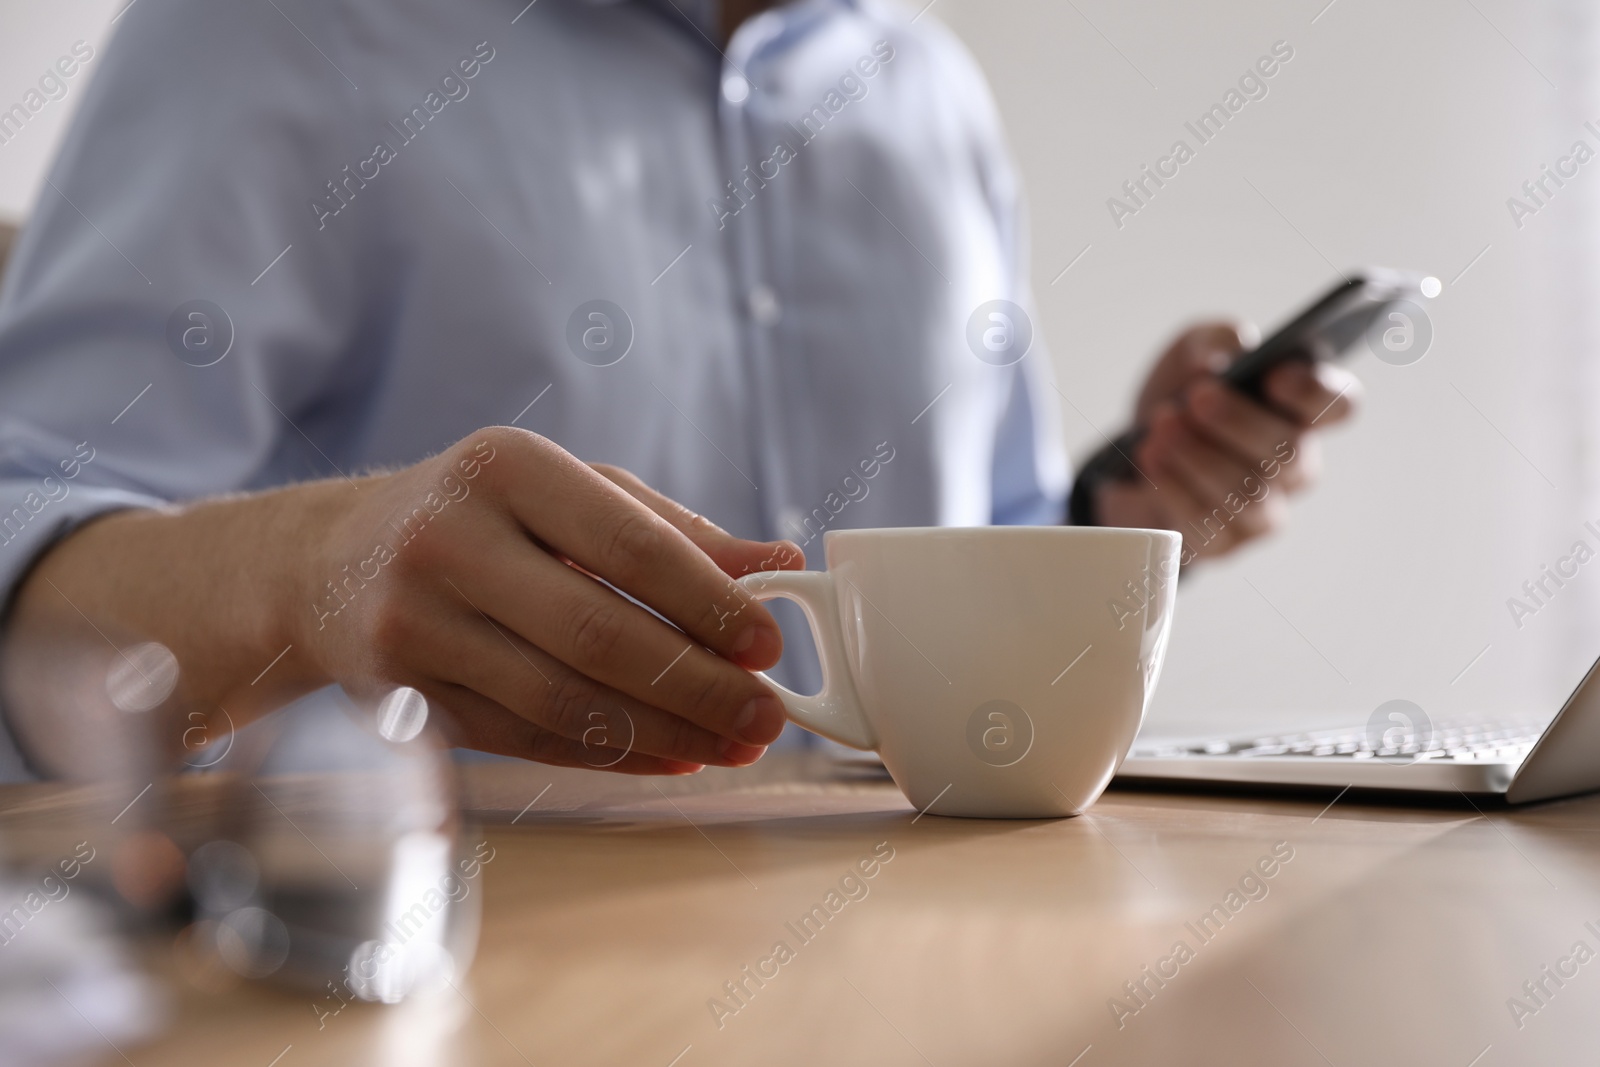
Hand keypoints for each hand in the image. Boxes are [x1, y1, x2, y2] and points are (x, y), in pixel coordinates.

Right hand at [3, 428, 803, 776]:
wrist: (328, 564)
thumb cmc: (480, 516)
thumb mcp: (569, 491)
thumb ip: (673, 530)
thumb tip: (781, 565)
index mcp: (505, 468)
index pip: (629, 545)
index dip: (710, 603)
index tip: (768, 645)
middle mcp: (448, 540)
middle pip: (598, 634)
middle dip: (697, 687)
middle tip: (767, 717)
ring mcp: (412, 623)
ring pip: (562, 701)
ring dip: (662, 735)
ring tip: (730, 746)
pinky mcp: (399, 696)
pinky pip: (524, 738)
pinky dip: (606, 756)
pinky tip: (667, 758)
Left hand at [1093, 322, 1359, 562]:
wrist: (1136, 450)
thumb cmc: (1181, 397)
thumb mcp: (1189, 353)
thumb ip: (1212, 340)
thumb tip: (1226, 352)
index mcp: (1301, 411)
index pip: (1338, 405)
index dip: (1315, 393)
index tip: (1275, 375)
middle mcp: (1294, 464)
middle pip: (1289, 452)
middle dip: (1238, 423)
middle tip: (1196, 397)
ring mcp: (1264, 509)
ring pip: (1250, 495)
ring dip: (1200, 458)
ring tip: (1159, 429)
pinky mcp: (1225, 543)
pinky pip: (1210, 526)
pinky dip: (1175, 489)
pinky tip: (1152, 460)